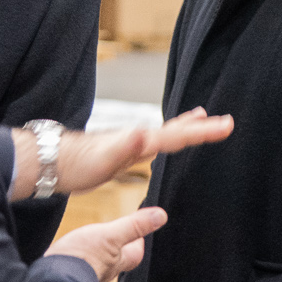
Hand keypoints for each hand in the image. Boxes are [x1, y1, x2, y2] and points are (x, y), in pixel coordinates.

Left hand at [11, 108, 233, 200]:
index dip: (202, 131)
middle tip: (226, 121)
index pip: (177, 135)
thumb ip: (125, 147)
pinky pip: (156, 143)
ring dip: (187, 127)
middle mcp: (140, 138)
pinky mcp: (126, 151)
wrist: (55, 160)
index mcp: (140, 141)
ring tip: (203, 118)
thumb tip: (146, 134)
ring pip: (167, 133)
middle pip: (177, 130)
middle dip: (201, 127)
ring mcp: (133, 144)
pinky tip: (166, 140)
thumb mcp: (104, 159)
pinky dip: (168, 137)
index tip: (226, 125)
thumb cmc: (78, 164)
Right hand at [48, 206, 167, 281]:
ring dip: (97, 255)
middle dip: (119, 251)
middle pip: (116, 262)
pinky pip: (77, 267)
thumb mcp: (110, 235)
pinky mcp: (67, 277)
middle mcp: (103, 272)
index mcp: (116, 261)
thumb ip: (134, 226)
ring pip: (96, 265)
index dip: (138, 245)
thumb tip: (162, 215)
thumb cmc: (82, 258)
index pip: (134, 255)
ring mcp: (84, 276)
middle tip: (120, 239)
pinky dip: (78, 261)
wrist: (51, 280)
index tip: (141, 237)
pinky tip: (71, 257)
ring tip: (95, 245)